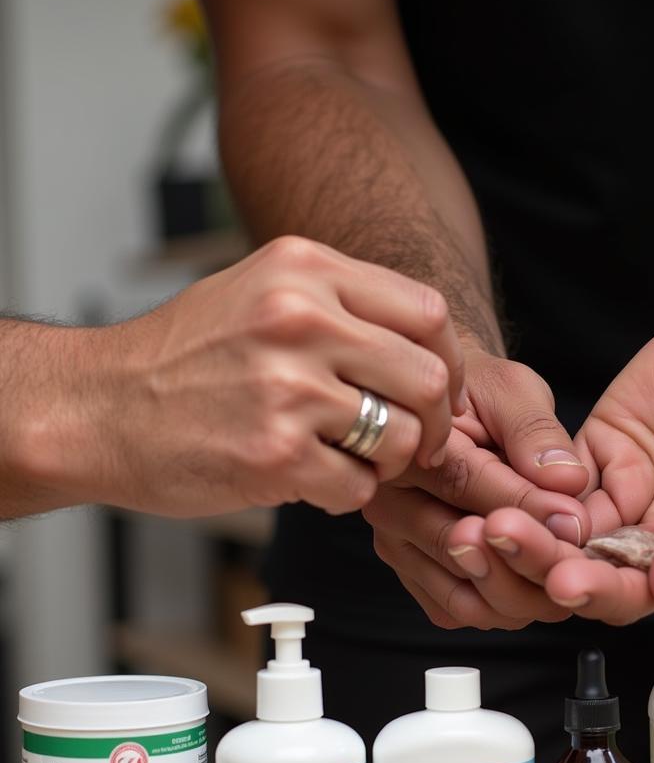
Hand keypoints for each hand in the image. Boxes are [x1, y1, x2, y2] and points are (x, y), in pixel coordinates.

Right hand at [23, 236, 465, 515]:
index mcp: (304, 271)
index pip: (427, 313)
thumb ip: (340, 304)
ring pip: (402, 439)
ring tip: (352, 458)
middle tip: (417, 442)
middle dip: (433, 423)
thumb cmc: (182, 357)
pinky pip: (358, 486)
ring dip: (389, 462)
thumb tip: (424, 344)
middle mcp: (300, 319)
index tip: (439, 393)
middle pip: (427, 378)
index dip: (447, 363)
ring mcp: (288, 388)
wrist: (97, 407)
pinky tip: (313, 478)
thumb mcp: (259, 291)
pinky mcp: (275, 455)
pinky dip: (346, 492)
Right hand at [362, 350, 592, 628]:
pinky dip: (501, 607)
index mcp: (406, 445)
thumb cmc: (478, 394)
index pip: (464, 483)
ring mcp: (396, 544)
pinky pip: (457, 610)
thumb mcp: (511, 390)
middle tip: (578, 560)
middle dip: (527, 560)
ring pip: (462, 595)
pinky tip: (537, 584)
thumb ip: (535, 433)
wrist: (444, 412)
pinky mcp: (412, 574)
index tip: (574, 519)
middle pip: (459, 550)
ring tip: (565, 575)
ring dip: (520, 593)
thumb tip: (566, 480)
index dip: (525, 506)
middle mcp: (388, 500)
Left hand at [477, 290, 653, 624]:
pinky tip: (496, 483)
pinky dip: (522, 486)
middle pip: (588, 568)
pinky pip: (548, 480)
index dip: (602, 592)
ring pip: (560, 531)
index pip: (642, 592)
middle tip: (501, 541)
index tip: (566, 580)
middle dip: (542, 563)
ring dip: (523, 531)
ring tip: (485, 520)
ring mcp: (622, 488)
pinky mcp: (595, 449)